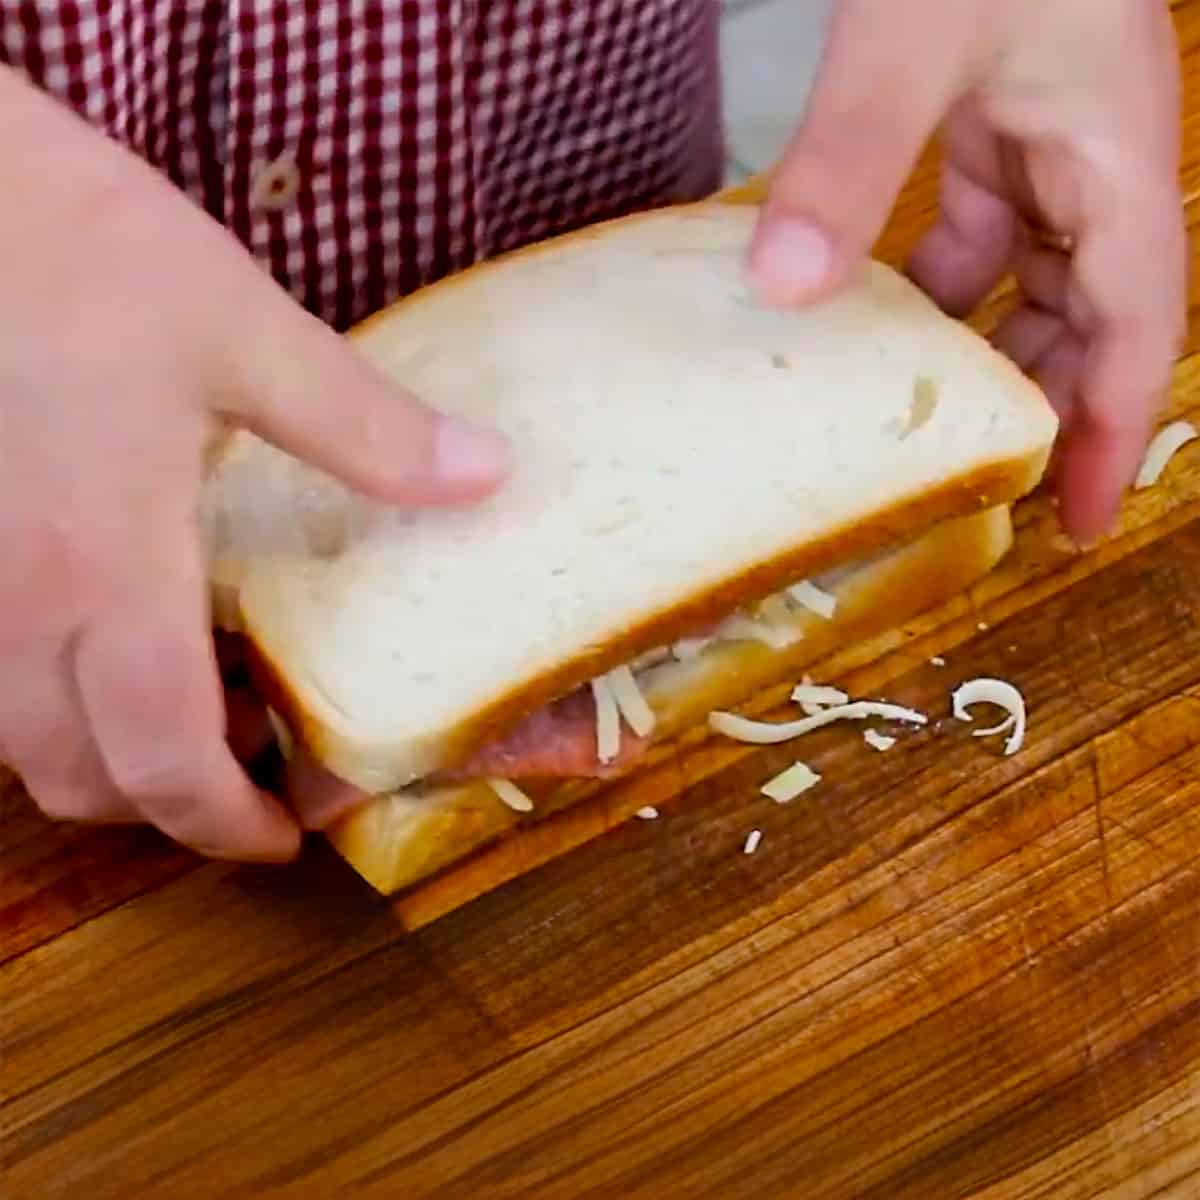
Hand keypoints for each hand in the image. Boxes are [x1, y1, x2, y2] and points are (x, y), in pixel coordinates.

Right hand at [0, 70, 508, 860]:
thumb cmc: (79, 250)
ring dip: (108, 758)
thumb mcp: (242, 332)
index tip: (280, 839)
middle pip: (81, 776)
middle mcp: (16, 600)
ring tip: (190, 714)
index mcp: (106, 565)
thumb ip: (364, 425)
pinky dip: (52, 700)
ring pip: (16, 741)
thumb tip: (484, 474)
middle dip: (170, 806)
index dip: (223, 822)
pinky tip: (107, 642)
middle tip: (252, 773)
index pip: (161, 755)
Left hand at [749, 0, 1186, 543]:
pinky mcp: (986, 113)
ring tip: (929, 427)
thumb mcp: (914, 36)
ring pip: (1027, 278)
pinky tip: (873, 316)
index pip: (1139, 327)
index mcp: (1119, 155)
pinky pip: (972, 229)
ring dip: (983, 348)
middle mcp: (1092, 158)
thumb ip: (852, 158)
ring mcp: (1041, 134)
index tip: (1086, 522)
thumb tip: (785, 285)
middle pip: (1087, 316)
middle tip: (992, 494)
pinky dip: (932, 282)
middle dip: (1048, 404)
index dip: (1114, 431)